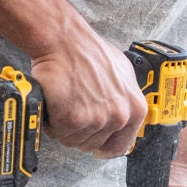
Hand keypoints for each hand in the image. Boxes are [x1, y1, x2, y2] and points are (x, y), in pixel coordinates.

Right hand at [31, 36, 146, 158]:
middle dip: (81, 132)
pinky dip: (52, 122)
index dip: (104, 145)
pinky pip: (58, 133)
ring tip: (64, 102)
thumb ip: (125, 99)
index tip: (96, 143)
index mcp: (135, 108)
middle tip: (74, 110)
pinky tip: (55, 104)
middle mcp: (119, 116)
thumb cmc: (89, 51)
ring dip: (65, 127)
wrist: (65, 40)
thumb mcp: (122, 74)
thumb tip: (123, 114)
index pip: (121, 146)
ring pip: (74, 140)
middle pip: (94, 144)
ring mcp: (96, 119)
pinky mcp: (73, 119)